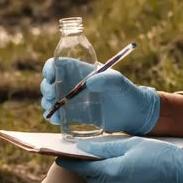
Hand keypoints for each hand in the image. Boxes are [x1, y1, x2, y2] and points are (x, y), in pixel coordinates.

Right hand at [41, 57, 160, 133]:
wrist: (136, 115)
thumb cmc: (129, 93)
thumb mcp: (120, 83)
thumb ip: (108, 79)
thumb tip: (89, 83)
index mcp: (82, 70)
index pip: (60, 64)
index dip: (50, 67)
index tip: (50, 75)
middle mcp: (75, 84)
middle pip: (51, 82)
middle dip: (46, 87)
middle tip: (52, 93)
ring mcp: (74, 100)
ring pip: (52, 99)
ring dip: (46, 101)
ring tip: (51, 106)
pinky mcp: (77, 115)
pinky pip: (60, 115)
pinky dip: (53, 116)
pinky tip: (54, 118)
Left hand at [57, 137, 182, 182]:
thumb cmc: (160, 153)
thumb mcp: (131, 144)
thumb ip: (105, 146)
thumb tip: (84, 147)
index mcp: (113, 173)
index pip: (84, 168)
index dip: (72, 162)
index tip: (60, 157)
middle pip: (95, 177)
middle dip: (89, 168)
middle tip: (82, 156)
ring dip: (106, 174)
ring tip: (112, 160)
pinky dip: (120, 181)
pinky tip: (130, 171)